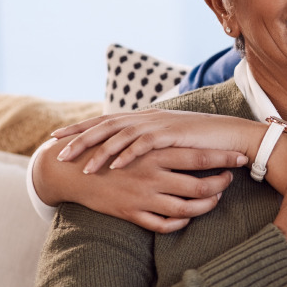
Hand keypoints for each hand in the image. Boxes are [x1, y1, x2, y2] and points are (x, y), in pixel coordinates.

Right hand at [34, 137, 244, 233]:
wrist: (74, 170)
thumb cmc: (110, 150)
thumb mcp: (136, 137)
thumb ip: (162, 136)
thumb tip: (188, 128)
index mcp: (156, 153)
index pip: (199, 156)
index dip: (225, 158)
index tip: (242, 158)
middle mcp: (153, 176)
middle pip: (199, 186)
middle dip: (221, 185)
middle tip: (230, 180)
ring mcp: (143, 197)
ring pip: (186, 210)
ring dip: (206, 206)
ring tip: (214, 199)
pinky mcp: (132, 214)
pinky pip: (163, 225)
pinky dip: (180, 223)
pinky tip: (188, 217)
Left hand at [50, 110, 256, 174]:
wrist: (228, 135)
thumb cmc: (199, 142)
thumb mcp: (168, 140)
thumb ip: (147, 141)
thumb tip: (128, 150)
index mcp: (142, 118)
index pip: (104, 121)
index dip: (80, 128)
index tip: (57, 138)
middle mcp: (146, 117)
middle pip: (104, 125)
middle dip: (79, 139)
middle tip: (58, 152)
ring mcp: (157, 125)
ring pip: (119, 135)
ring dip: (99, 152)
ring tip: (82, 168)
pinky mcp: (170, 134)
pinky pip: (142, 145)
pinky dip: (126, 155)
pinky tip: (113, 167)